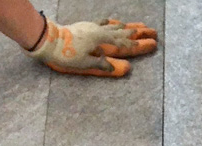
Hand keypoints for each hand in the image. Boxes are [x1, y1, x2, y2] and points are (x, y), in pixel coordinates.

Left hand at [27, 18, 157, 76]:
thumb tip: (122, 69)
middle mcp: (100, 32)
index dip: (138, 45)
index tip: (151, 44)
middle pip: (123, 32)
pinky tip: (115, 21)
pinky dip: (112, 23)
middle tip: (152, 31)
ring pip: (115, 26)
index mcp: (101, 41)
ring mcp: (93, 27)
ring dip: (128, 26)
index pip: (124, 44)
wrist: (49, 40)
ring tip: (139, 25)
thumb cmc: (66, 55)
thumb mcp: (85, 64)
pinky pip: (103, 23)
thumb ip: (103, 65)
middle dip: (138, 33)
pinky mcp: (86, 26)